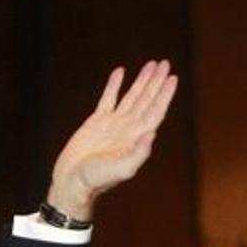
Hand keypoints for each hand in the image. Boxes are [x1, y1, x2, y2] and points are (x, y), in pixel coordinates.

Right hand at [46, 60, 178, 220]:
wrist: (73, 182)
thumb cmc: (97, 180)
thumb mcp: (121, 169)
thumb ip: (138, 153)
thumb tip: (152, 134)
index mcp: (137, 137)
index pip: (156, 111)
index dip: (165, 95)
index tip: (173, 78)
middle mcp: (129, 128)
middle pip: (147, 99)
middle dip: (156, 82)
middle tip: (165, 64)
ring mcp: (114, 123)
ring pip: (132, 96)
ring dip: (142, 81)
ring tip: (151, 64)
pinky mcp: (96, 121)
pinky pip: (108, 98)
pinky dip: (114, 85)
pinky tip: (121, 72)